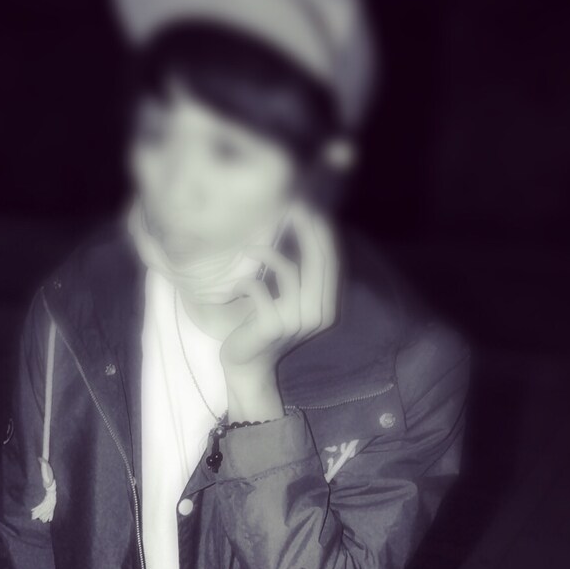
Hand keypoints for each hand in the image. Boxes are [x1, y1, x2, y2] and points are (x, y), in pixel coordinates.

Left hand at [219, 202, 339, 419]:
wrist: (247, 366)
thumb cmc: (262, 325)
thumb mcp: (288, 300)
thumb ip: (300, 274)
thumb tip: (303, 229)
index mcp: (326, 306)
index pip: (331, 259)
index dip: (321, 229)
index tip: (308, 203)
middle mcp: (318, 314)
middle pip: (318, 259)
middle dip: (305, 226)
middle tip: (289, 203)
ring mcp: (296, 322)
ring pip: (291, 271)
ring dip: (268, 251)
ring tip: (249, 246)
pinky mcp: (271, 327)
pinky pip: (260, 289)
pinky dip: (247, 279)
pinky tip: (238, 282)